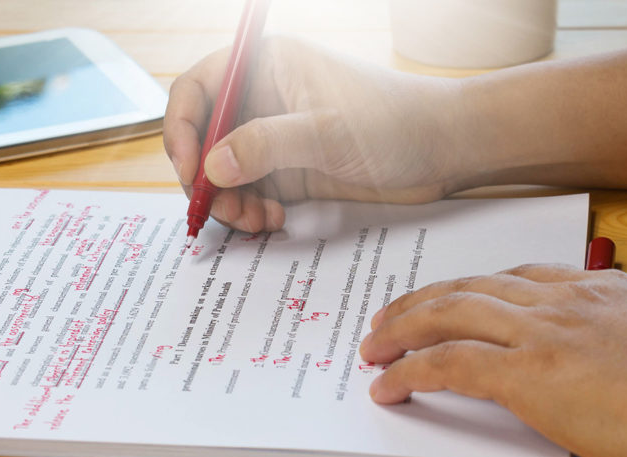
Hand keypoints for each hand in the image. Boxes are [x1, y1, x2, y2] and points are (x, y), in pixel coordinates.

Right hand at [163, 37, 474, 233]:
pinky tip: (271, 222)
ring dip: (228, 202)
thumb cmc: (397, 122)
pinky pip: (248, 192)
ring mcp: (273, 135)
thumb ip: (265, 145)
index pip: (196, 89)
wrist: (446, 149)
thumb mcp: (327, 133)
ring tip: (253, 222)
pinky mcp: (287, 168)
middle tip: (221, 210)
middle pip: (202, 137)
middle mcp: (262, 97)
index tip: (188, 171)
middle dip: (205, 178)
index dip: (180, 130)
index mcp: (265, 65)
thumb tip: (210, 166)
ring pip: (222, 172)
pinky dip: (249, 211)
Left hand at [359, 264, 626, 456]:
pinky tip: (388, 383)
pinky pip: (447, 364)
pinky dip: (409, 370)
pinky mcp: (526, 373)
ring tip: (374, 345)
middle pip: (470, 288)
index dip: (472, 287)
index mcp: (601, 291)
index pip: (518, 276)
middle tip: (390, 317)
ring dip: (402, 329)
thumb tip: (612, 347)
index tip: (449, 297)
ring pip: (448, 315)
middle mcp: (564, 302)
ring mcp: (542, 333)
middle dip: (422, 301)